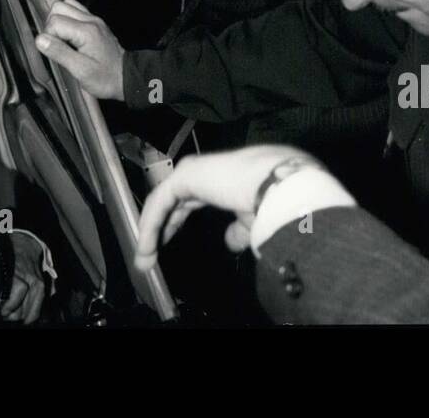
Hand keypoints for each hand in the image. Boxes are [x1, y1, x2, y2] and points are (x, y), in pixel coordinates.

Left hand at [0, 233, 46, 323]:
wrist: (21, 243)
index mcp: (15, 275)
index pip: (18, 295)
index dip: (9, 307)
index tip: (1, 312)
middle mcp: (30, 280)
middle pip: (25, 309)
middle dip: (13, 315)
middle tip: (4, 314)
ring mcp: (39, 283)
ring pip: (34, 310)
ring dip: (23, 316)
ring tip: (12, 314)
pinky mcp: (44, 285)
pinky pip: (40, 306)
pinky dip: (32, 312)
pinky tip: (23, 312)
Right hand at [34, 0, 124, 100]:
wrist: (126, 78)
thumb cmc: (106, 78)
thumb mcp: (81, 70)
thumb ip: (59, 52)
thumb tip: (40, 40)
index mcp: (86, 31)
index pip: (54, 21)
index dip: (48, 36)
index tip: (53, 51)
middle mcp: (91, 21)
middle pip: (58, 7)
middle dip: (51, 25)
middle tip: (56, 44)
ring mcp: (94, 20)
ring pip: (66, 5)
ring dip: (58, 20)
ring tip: (62, 39)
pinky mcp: (95, 23)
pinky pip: (75, 11)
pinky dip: (67, 19)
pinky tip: (69, 37)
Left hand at [134, 145, 323, 272]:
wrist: (283, 187)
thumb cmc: (279, 201)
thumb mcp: (256, 220)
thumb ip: (239, 229)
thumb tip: (230, 241)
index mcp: (228, 176)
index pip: (195, 196)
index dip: (179, 220)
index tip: (169, 243)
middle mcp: (211, 169)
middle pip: (176, 200)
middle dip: (163, 227)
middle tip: (151, 254)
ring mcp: (197, 169)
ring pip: (164, 201)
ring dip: (152, 230)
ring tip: (144, 258)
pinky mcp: (186, 175)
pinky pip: (160, 202)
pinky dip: (151, 225)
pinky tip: (146, 247)